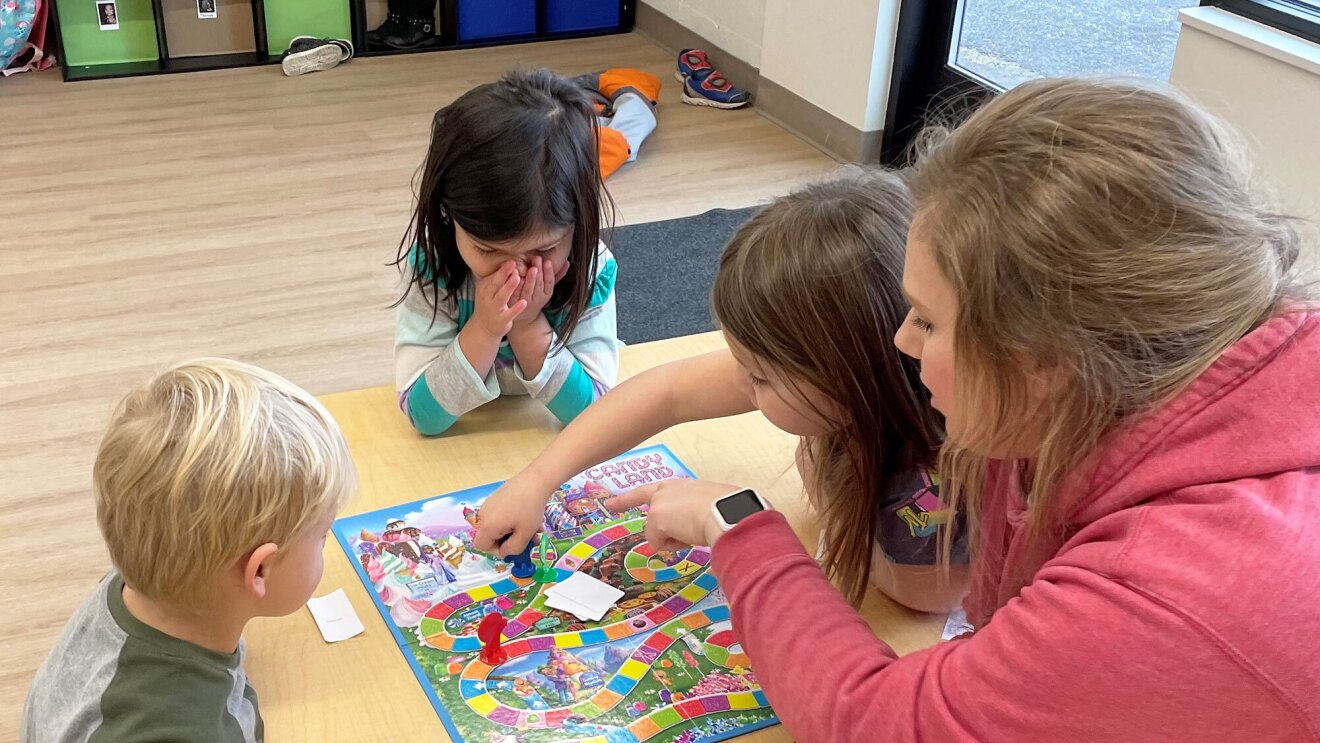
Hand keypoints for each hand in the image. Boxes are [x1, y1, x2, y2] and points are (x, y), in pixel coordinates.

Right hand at [472, 261, 527, 339]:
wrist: (484, 327)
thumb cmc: (488, 303)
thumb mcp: (486, 289)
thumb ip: (494, 277)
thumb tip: (505, 260)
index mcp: (484, 288)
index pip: (493, 276)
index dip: (502, 269)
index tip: (512, 260)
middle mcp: (487, 297)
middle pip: (495, 284)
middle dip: (504, 274)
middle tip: (514, 264)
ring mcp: (494, 309)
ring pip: (502, 297)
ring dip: (509, 287)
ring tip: (518, 278)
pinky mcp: (502, 320)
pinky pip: (510, 313)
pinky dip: (516, 308)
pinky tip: (524, 302)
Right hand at [472, 474, 551, 555]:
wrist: (536, 480)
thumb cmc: (530, 509)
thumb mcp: (525, 535)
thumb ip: (513, 549)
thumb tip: (505, 552)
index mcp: (487, 526)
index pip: (481, 546)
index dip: (496, 551)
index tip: (514, 547)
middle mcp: (484, 514)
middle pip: (491, 536)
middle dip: (510, 540)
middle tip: (528, 539)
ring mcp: (489, 504)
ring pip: (499, 525)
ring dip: (515, 530)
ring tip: (534, 528)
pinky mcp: (496, 497)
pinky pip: (501, 514)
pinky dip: (513, 519)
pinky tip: (529, 516)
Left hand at [511, 257, 568, 327]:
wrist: (524, 316)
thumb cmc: (536, 297)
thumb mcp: (547, 288)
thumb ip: (557, 276)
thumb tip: (567, 262)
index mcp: (546, 294)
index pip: (549, 282)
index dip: (549, 272)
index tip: (548, 261)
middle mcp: (537, 299)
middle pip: (539, 284)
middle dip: (539, 271)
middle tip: (537, 259)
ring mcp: (526, 302)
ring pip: (528, 290)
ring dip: (530, 279)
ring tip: (530, 268)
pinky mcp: (514, 304)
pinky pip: (515, 294)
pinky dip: (516, 285)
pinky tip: (514, 274)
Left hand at [605, 479, 741, 550]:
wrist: (727, 512)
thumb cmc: (728, 510)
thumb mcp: (713, 509)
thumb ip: (701, 516)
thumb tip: (714, 536)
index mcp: (683, 486)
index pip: (655, 489)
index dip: (635, 494)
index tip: (615, 498)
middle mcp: (669, 489)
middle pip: (641, 497)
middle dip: (623, 501)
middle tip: (609, 504)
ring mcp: (660, 503)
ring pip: (658, 532)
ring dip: (674, 538)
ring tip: (694, 532)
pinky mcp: (655, 519)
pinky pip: (659, 544)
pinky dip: (673, 546)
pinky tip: (688, 538)